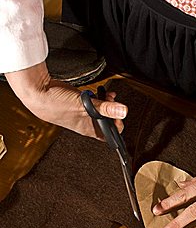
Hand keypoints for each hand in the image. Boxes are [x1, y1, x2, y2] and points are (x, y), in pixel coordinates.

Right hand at [5, 62, 126, 139]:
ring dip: (107, 103)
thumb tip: (123, 111)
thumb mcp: (86, 106)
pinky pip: (93, 102)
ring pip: (101, 110)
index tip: (119, 115)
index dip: (118, 126)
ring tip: (108, 96)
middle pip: (107, 121)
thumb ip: (106, 108)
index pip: (109, 135)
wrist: (39, 93)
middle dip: (114, 111)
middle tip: (114, 102)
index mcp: (89, 129)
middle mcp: (87, 123)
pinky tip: (99, 92)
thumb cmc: (57, 105)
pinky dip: (99, 97)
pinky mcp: (79, 103)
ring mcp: (83, 113)